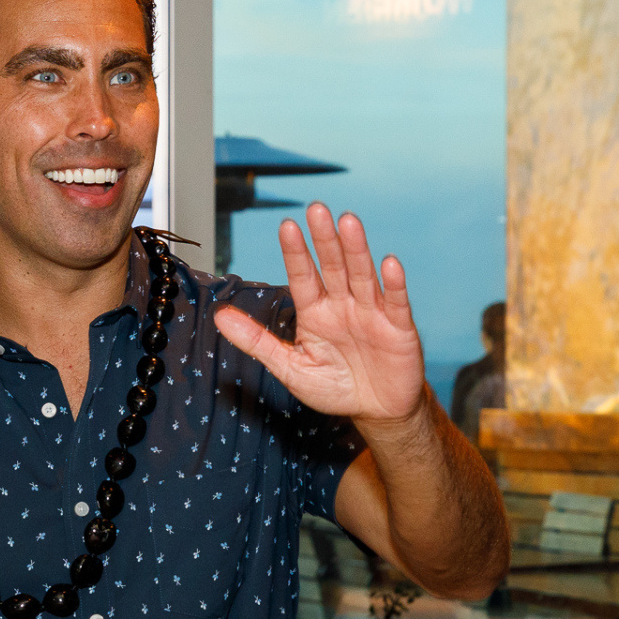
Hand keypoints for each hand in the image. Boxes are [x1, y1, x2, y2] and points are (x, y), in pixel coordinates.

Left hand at [214, 203, 426, 424]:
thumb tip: (219, 317)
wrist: (377, 409)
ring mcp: (371, 314)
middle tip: (316, 209)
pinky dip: (394, 284)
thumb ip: (257, 340)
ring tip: (348, 223)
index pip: (303, 276)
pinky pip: (396, 303)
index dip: (296, 252)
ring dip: (356, 249)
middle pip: (333, 266)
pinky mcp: (398, 329)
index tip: (286, 226)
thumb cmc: (335, 386)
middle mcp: (343, 305)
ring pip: (362, 275)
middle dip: (325, 239)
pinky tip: (389, 263)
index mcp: (316, 312)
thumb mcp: (290, 366)